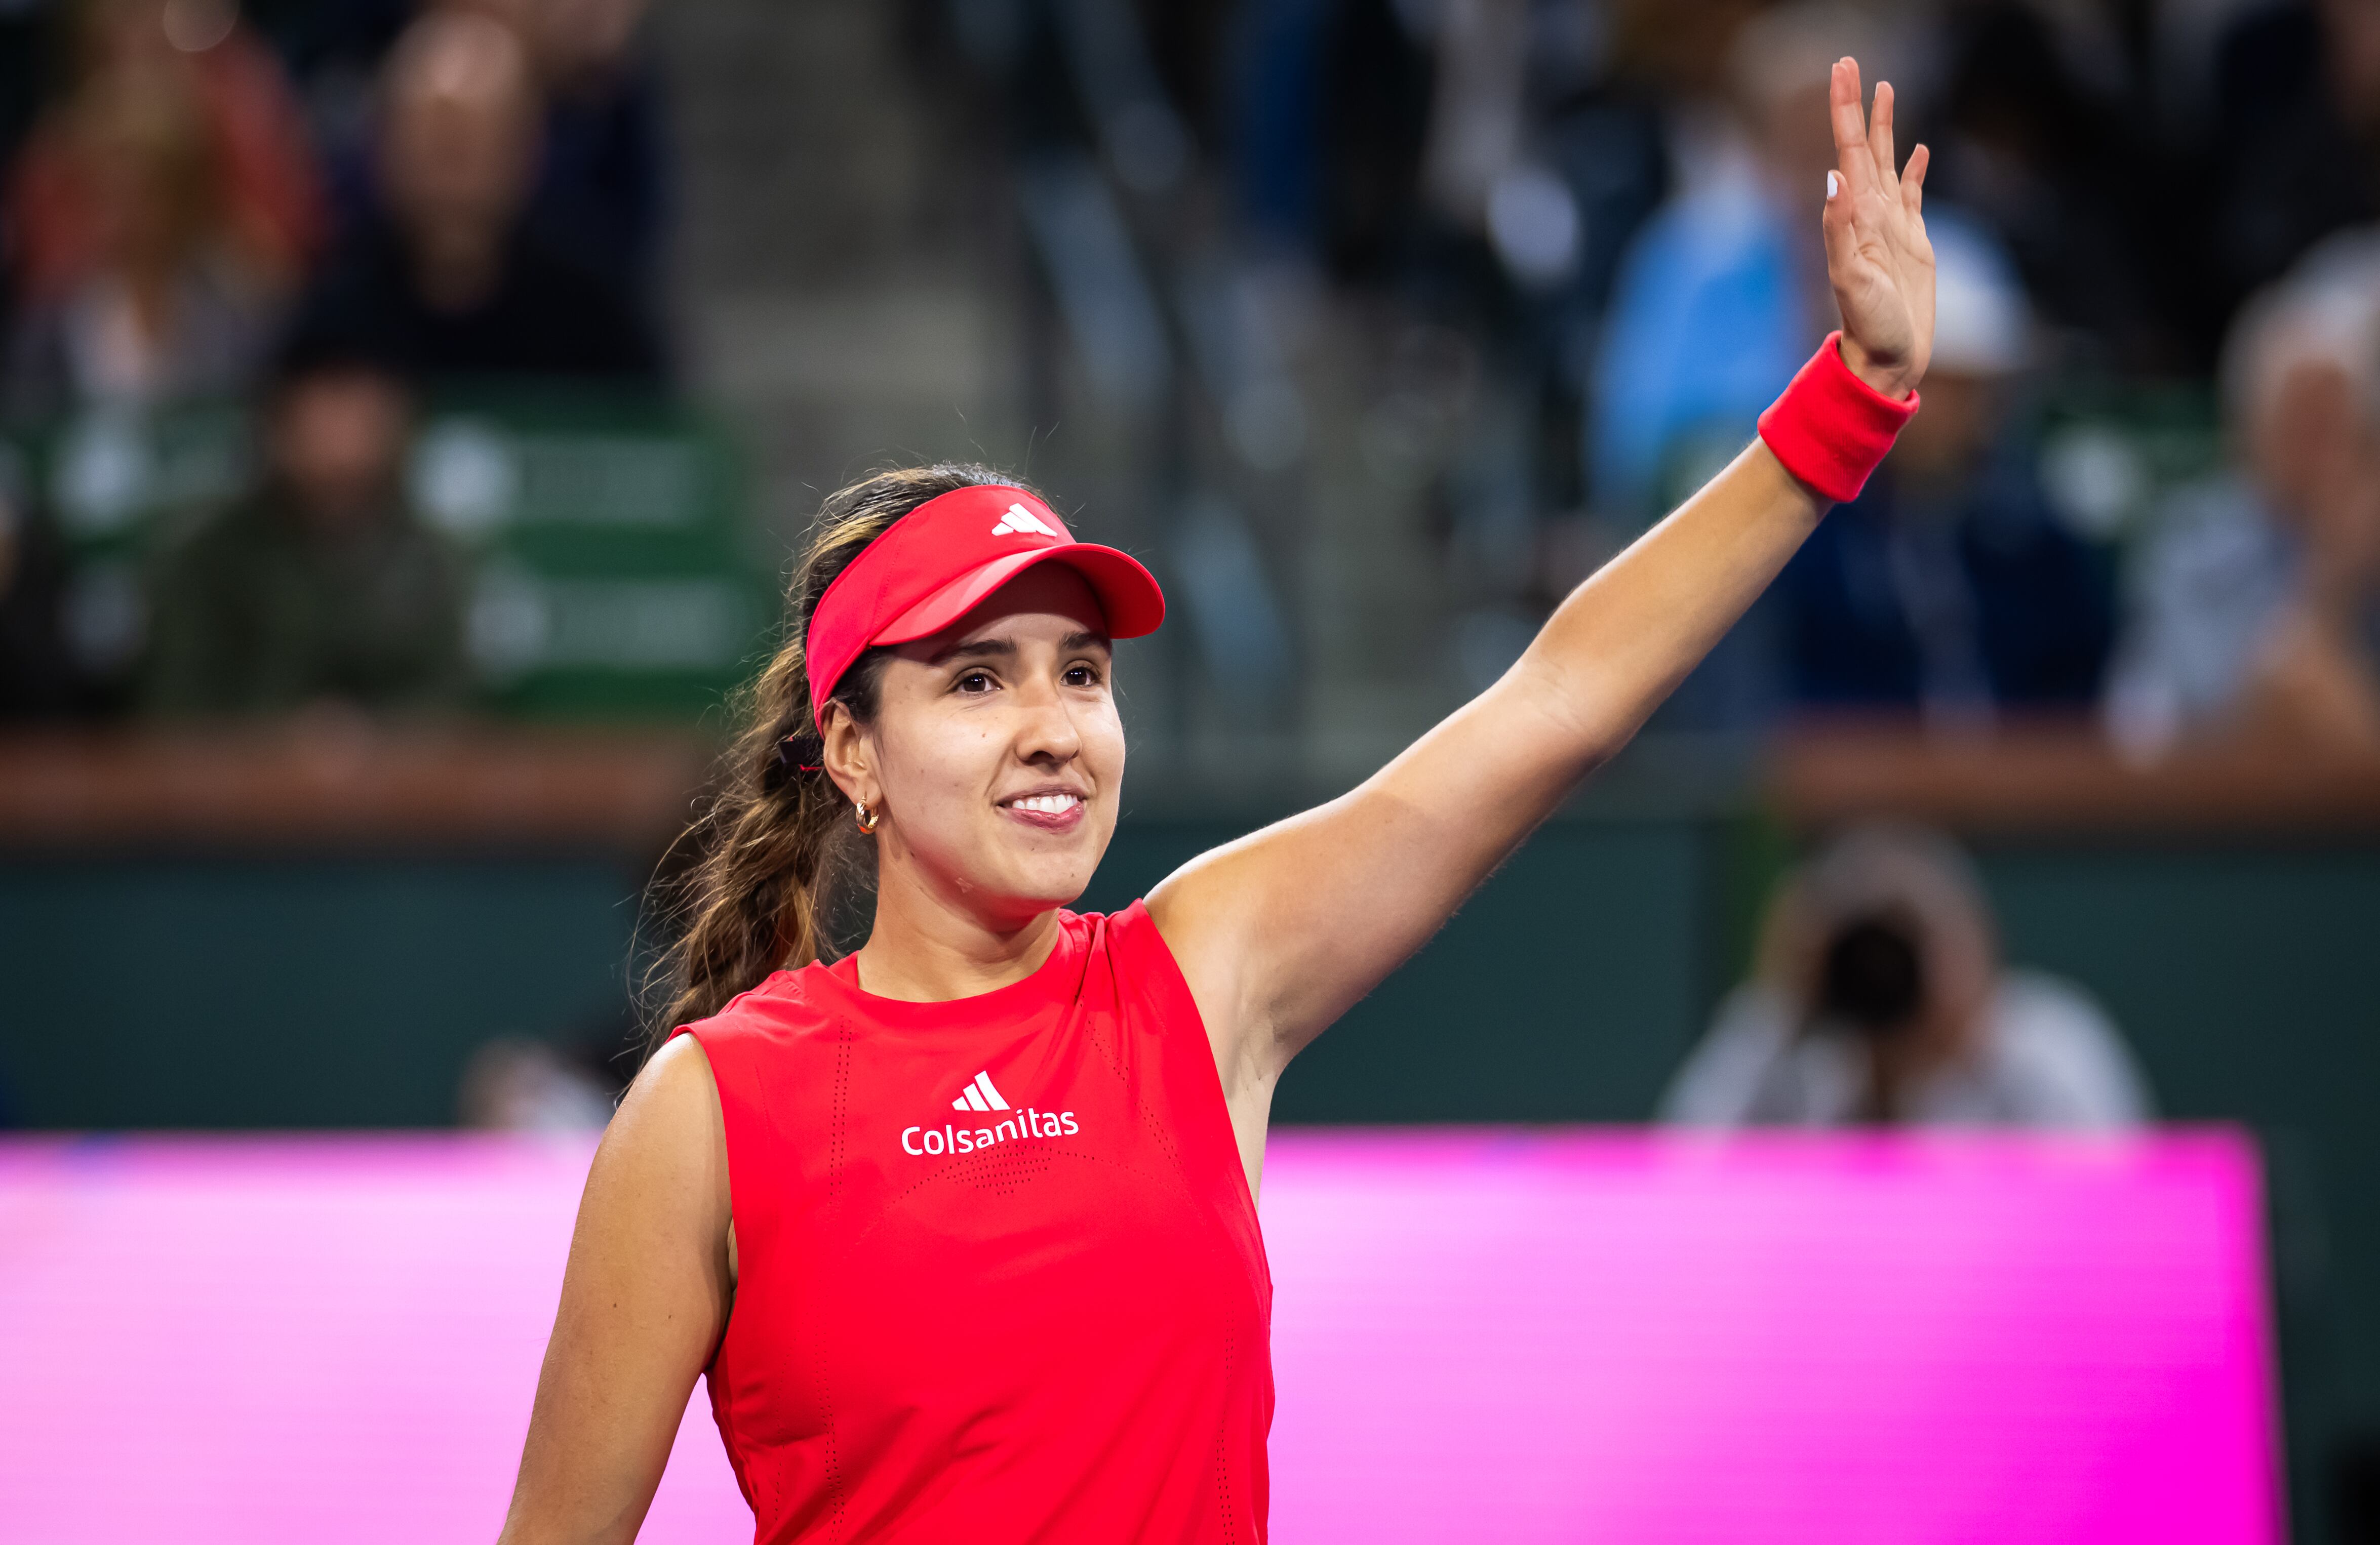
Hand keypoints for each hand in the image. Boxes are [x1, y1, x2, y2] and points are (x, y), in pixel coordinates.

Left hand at [1822, 58, 1933, 399]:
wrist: (1886, 359)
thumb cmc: (1868, 326)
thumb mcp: (1850, 278)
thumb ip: (1839, 228)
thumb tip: (1834, 177)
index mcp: (1855, 216)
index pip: (1848, 150)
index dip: (1845, 110)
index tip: (1842, 71)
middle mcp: (1870, 214)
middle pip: (1865, 147)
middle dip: (1858, 106)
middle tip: (1852, 63)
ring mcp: (1892, 226)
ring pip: (1889, 162)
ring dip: (1887, 127)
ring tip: (1885, 90)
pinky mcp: (1914, 242)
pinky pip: (1913, 194)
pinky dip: (1914, 169)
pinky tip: (1918, 150)